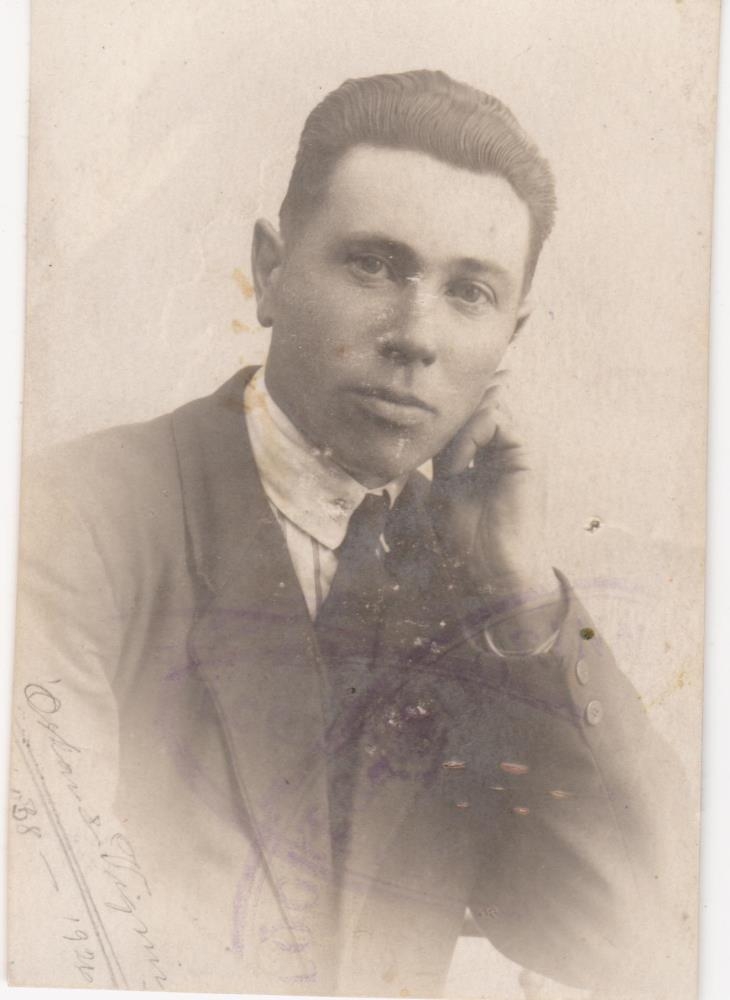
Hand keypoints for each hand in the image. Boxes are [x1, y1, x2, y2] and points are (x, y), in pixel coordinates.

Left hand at [429, 372, 557, 606]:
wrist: (493, 571)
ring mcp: (523, 444)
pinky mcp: (528, 452)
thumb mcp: (445, 483)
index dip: (450, 407)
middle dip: (453, 410)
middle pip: (485, 390)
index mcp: (497, 447)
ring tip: (446, 464)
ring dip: (458, 426)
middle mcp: (513, 440)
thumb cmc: (469, 537)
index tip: (423, 433)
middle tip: (432, 443)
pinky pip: (494, 418)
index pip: (478, 399)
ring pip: (489, 398)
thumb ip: (445, 450)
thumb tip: (429, 421)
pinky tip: (456, 467)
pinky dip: (467, 436)